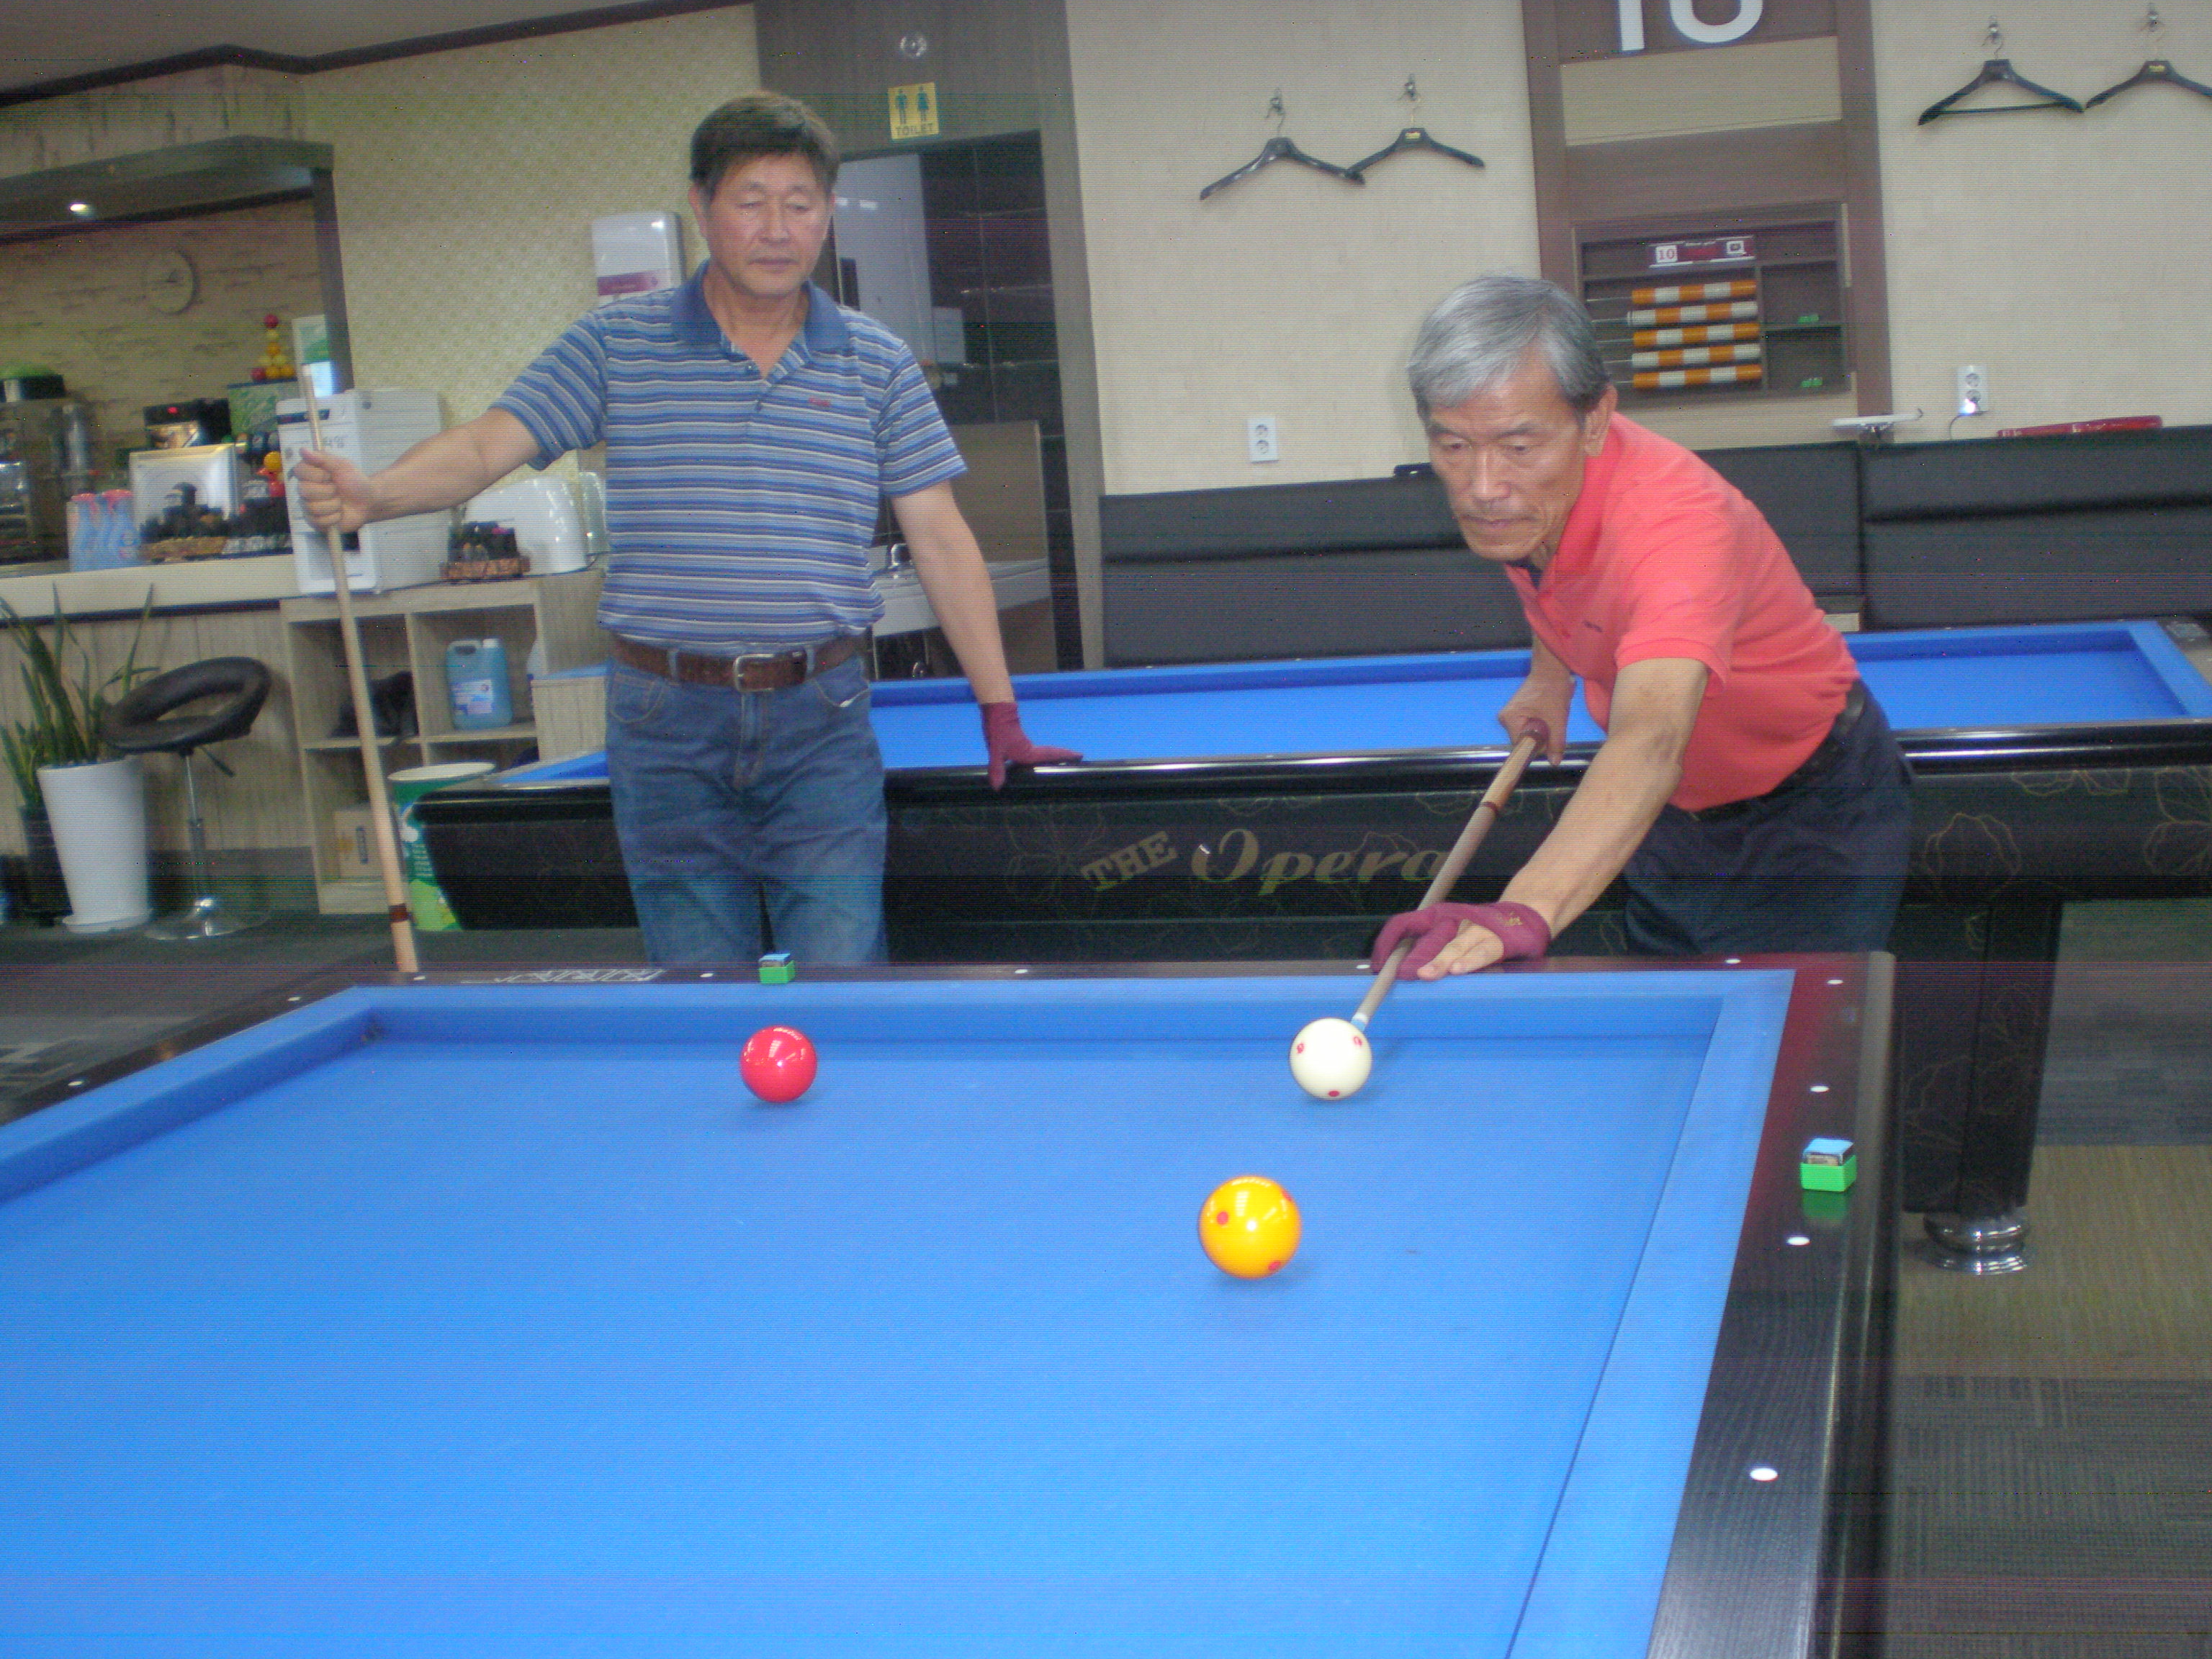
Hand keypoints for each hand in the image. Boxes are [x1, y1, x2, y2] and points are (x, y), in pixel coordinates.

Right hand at [292, 447, 374, 534]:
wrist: (368, 501)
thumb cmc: (354, 481)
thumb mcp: (342, 465)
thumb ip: (323, 458)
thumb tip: (303, 449)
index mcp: (308, 473)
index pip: (299, 471)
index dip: (317, 475)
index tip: (330, 475)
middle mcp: (304, 490)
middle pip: (305, 491)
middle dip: (328, 491)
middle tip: (337, 490)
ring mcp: (308, 507)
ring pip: (313, 507)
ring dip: (334, 505)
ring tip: (340, 503)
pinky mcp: (315, 522)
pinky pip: (319, 521)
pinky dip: (334, 518)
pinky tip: (339, 514)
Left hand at [980, 701, 1080, 788]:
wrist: (997, 710)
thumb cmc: (998, 729)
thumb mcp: (996, 750)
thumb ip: (997, 768)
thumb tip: (997, 787)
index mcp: (1029, 752)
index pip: (1051, 754)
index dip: (1065, 756)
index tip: (1080, 755)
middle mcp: (1031, 748)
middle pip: (1051, 752)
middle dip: (1063, 756)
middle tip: (1076, 759)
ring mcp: (1025, 743)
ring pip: (1043, 751)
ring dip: (1053, 755)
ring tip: (1059, 762)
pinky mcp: (1019, 739)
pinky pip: (1034, 750)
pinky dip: (1040, 754)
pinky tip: (1032, 760)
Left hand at [1368, 901, 1552, 979]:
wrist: (1523, 914)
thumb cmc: (1478, 929)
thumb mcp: (1451, 932)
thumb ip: (1429, 947)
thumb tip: (1400, 970)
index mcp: (1438, 916)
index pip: (1406, 923)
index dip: (1389, 940)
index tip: (1378, 963)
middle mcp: (1454, 920)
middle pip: (1429, 938)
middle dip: (1414, 958)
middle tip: (1403, 975)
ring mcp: (1476, 929)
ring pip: (1455, 947)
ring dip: (1440, 961)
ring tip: (1427, 974)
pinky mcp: (1497, 941)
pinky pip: (1481, 952)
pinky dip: (1470, 961)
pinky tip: (1459, 970)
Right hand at [1498, 688, 1567, 763]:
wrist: (1552, 669)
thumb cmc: (1553, 690)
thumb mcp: (1557, 718)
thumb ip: (1556, 742)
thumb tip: (1554, 763)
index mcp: (1509, 719)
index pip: (1521, 745)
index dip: (1538, 745)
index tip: (1551, 737)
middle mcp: (1505, 718)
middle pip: (1523, 740)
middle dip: (1541, 737)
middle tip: (1554, 724)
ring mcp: (1510, 714)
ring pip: (1527, 733)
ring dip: (1541, 730)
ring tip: (1551, 716)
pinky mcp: (1517, 711)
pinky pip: (1528, 725)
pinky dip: (1539, 724)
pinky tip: (1547, 714)